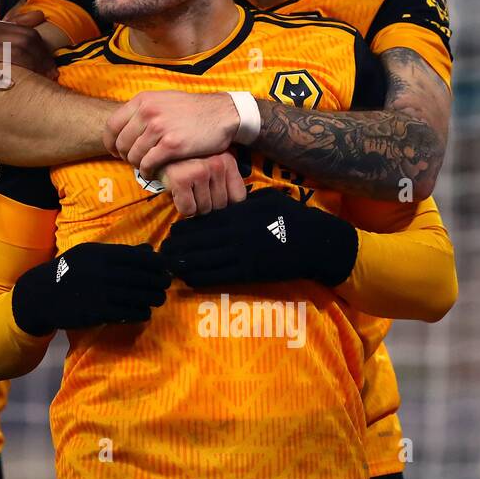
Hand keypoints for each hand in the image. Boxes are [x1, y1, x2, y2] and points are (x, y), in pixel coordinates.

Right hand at [11, 242, 172, 336]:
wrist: (42, 295)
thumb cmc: (69, 271)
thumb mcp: (89, 255)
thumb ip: (119, 252)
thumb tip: (149, 250)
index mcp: (100, 253)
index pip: (138, 257)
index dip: (156, 263)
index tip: (166, 267)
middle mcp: (101, 271)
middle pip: (142, 277)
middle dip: (159, 281)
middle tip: (166, 284)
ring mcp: (100, 292)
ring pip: (139, 296)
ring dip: (153, 298)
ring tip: (157, 298)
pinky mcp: (98, 312)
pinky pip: (128, 313)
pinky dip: (141, 313)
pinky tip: (144, 312)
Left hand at [105, 90, 241, 177]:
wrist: (222, 114)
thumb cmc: (193, 109)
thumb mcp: (164, 99)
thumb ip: (144, 109)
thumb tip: (125, 124)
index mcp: (143, 100)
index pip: (112, 125)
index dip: (110, 142)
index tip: (115, 151)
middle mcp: (148, 112)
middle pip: (121, 143)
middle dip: (124, 156)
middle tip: (133, 161)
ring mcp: (159, 128)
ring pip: (133, 155)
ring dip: (137, 165)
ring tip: (145, 166)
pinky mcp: (172, 145)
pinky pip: (148, 163)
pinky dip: (147, 171)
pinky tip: (152, 172)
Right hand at [157, 151, 247, 215]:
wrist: (157, 149)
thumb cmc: (187, 162)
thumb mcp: (213, 165)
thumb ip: (225, 182)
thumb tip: (232, 212)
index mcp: (228, 161)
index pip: (238, 198)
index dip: (225, 203)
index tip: (213, 198)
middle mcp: (217, 164)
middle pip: (220, 205)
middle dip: (207, 205)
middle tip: (195, 193)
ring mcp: (200, 171)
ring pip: (204, 209)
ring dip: (194, 206)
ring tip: (187, 191)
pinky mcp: (182, 179)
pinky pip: (188, 209)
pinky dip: (182, 206)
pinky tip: (178, 193)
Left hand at [158, 188, 357, 289]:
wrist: (317, 242)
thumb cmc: (293, 217)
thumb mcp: (267, 199)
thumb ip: (244, 201)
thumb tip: (227, 202)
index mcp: (238, 213)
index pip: (202, 222)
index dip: (184, 231)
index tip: (171, 234)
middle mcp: (235, 234)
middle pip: (197, 242)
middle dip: (177, 248)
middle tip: (162, 253)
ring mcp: (241, 254)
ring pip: (203, 261)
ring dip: (183, 265)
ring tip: (169, 267)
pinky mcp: (250, 272)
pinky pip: (218, 277)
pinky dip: (200, 278)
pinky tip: (188, 279)